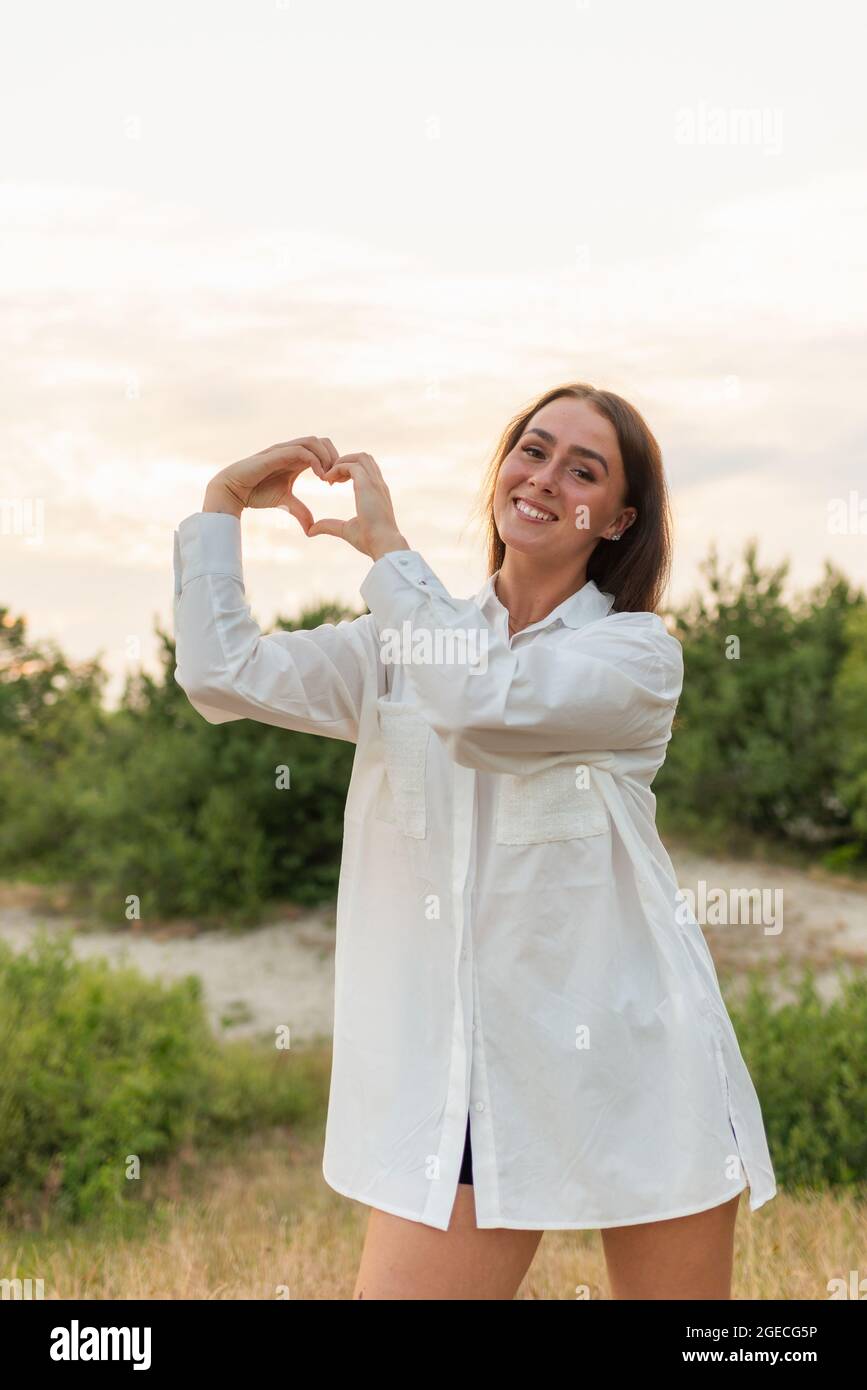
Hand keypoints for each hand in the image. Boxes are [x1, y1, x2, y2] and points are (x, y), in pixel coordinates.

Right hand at [203, 437, 338, 530]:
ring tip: (327, 478)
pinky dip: (314, 460)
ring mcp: (283, 450)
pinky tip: (319, 476)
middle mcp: (291, 451)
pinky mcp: (276, 454)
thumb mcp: (284, 502)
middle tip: (335, 479)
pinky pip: (300, 450)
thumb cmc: (255, 493)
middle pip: (322, 441)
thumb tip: (312, 529)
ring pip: (313, 441)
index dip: (334, 464)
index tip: (335, 484)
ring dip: (325, 457)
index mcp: (296, 460)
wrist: (232, 491)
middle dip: (334, 457)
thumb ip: (300, 511)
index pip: (323, 450)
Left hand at [307, 452, 408, 560]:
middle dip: (346, 461)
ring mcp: (374, 482)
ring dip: (342, 462)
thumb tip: (310, 531)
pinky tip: (328, 481)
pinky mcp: (367, 484)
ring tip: (329, 476)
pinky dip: (337, 468)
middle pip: (364, 458)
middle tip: (331, 477)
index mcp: (377, 492)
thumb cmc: (369, 540)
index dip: (349, 471)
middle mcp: (378, 484)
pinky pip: (351, 466)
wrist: (383, 544)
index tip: (334, 483)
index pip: (367, 469)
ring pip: (359, 457)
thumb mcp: (345, 530)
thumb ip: (329, 525)